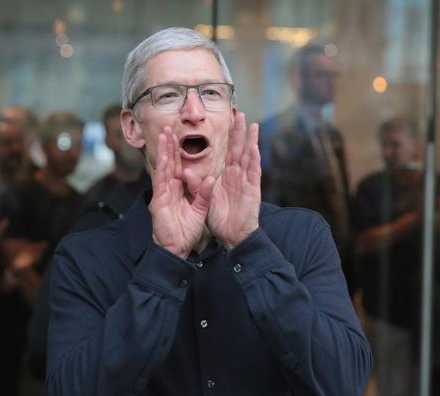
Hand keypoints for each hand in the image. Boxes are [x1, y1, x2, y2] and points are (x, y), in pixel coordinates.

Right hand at [149, 126, 214, 258]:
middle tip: (168, 128)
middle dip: (168, 146)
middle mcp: (169, 189)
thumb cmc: (185, 232)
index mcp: (178, 190)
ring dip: (163, 151)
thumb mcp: (200, 210)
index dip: (179, 152)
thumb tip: (210, 179)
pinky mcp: (159, 201)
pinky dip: (162, 169)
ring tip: (164, 134)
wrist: (176, 249)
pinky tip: (164, 156)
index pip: (179, 167)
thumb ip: (204, 194)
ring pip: (163, 168)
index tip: (180, 137)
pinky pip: (161, 182)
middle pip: (169, 163)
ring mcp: (162, 194)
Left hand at [207, 113, 260, 249]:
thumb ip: (196, 186)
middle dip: (239, 132)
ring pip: (249, 158)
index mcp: (227, 177)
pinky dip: (254, 161)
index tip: (228, 122)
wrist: (232, 237)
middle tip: (240, 114)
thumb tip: (185, 171)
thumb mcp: (203, 200)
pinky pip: (253, 174)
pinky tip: (254, 148)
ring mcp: (246, 182)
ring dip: (251, 141)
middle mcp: (238, 177)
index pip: (228, 153)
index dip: (228, 138)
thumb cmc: (220, 219)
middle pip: (239, 150)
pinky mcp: (252, 191)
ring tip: (252, 124)